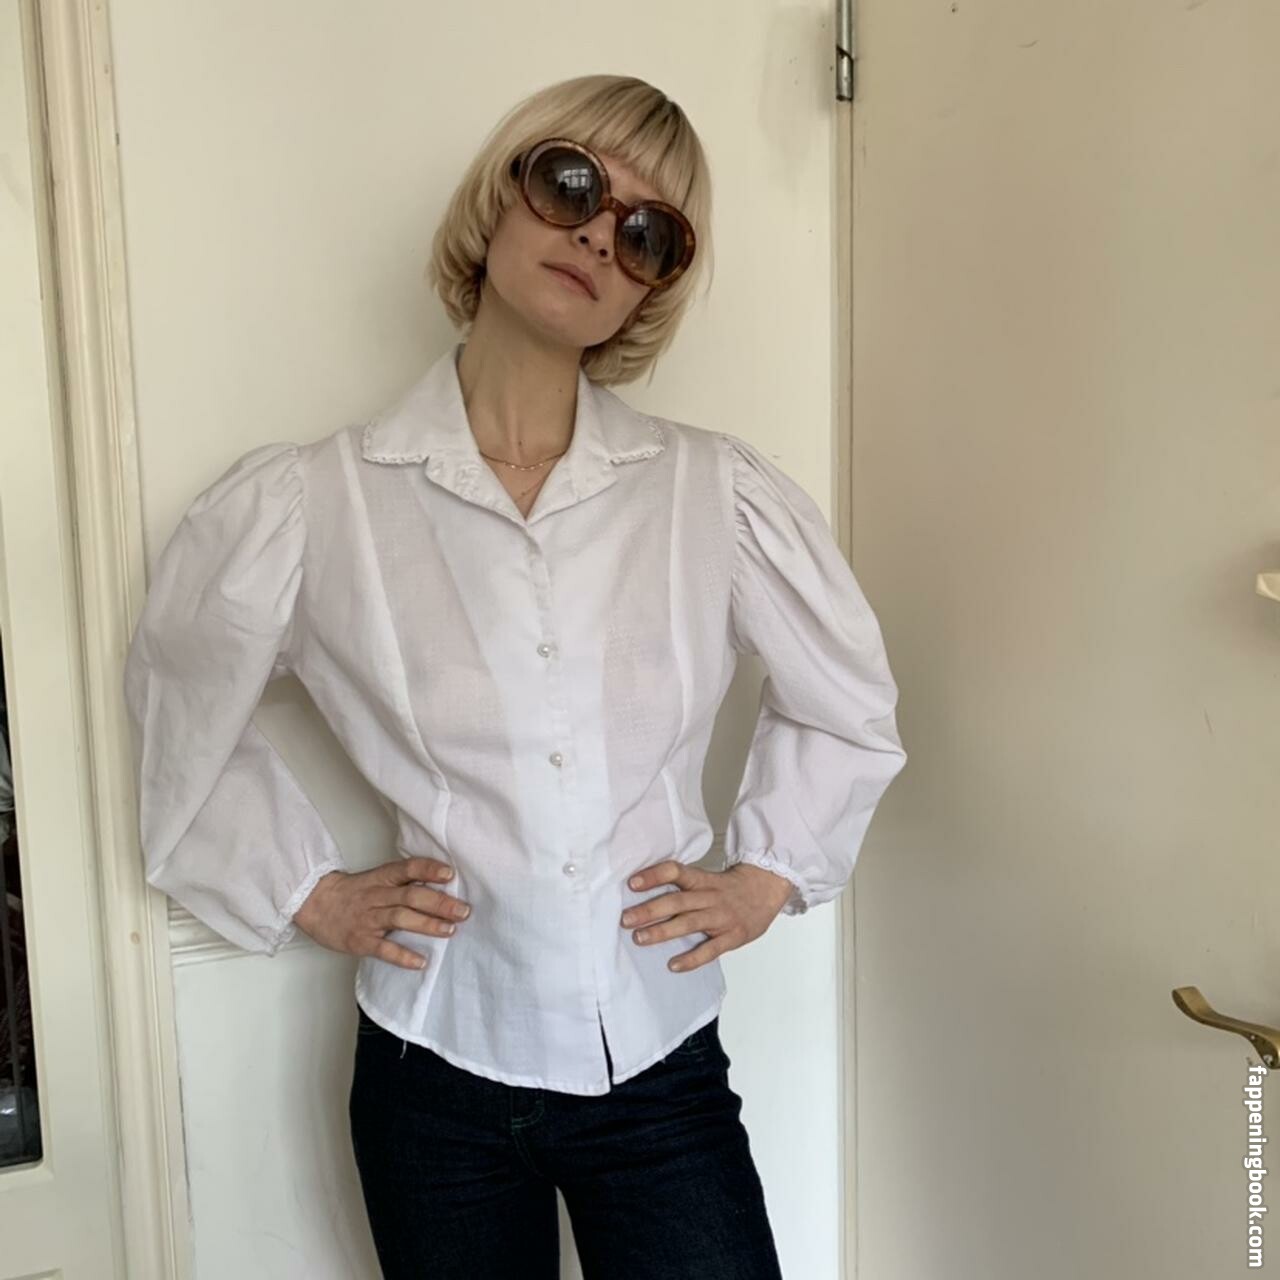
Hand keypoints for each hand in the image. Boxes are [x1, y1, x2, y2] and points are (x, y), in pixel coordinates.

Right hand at [292, 856, 470, 970]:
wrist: (315, 904)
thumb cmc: (355, 892)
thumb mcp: (377, 879)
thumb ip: (404, 881)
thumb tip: (442, 884)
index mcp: (382, 878)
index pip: (408, 868)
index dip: (429, 870)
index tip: (450, 874)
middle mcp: (377, 896)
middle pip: (411, 895)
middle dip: (439, 903)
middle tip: (463, 910)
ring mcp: (368, 919)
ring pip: (400, 918)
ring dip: (427, 925)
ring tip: (450, 930)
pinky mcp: (360, 941)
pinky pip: (383, 949)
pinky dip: (403, 955)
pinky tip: (421, 962)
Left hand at [620, 860, 794, 973]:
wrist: (767, 889)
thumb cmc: (730, 888)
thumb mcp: (708, 878)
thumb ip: (684, 886)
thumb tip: (645, 893)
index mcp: (703, 880)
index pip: (676, 872)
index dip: (654, 876)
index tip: (632, 883)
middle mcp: (710, 897)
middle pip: (677, 901)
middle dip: (649, 910)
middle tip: (626, 919)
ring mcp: (721, 917)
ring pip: (689, 923)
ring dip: (663, 931)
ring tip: (640, 939)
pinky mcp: (732, 937)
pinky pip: (710, 950)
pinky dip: (691, 958)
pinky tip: (673, 965)